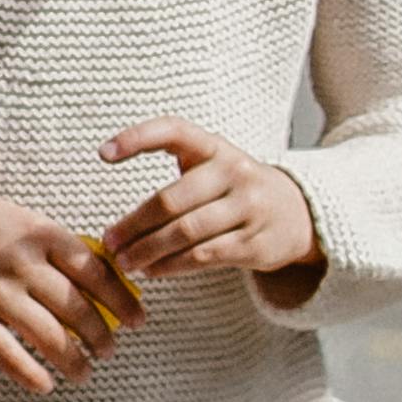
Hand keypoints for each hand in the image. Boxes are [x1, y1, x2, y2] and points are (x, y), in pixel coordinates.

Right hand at [0, 188, 145, 397]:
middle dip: (102, 337)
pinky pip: (5, 354)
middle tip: (111, 351)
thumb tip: (103, 276)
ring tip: (85, 372)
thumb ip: (57, 245)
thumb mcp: (21, 220)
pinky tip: (46, 386)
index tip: (138, 320)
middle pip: (76, 309)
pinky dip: (29, 374)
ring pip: (47, 336)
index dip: (122, 300)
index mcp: (40, 234)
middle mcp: (20, 263)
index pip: (96, 271)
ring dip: (73, 360)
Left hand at [99, 121, 324, 303]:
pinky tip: (153, 271)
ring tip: (125, 262)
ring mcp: (248, 207)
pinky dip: (172, 266)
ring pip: (186, 232)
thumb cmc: (236, 190)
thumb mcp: (214, 168)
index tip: (103, 153)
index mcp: (216, 147)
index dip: (138, 137)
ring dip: (148, 250)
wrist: (298, 213)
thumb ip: (176, 180)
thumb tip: (121, 224)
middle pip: (172, 199)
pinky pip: (204, 256)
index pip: (174, 130)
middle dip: (134, 224)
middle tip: (110, 242)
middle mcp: (234, 172)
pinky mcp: (255, 242)